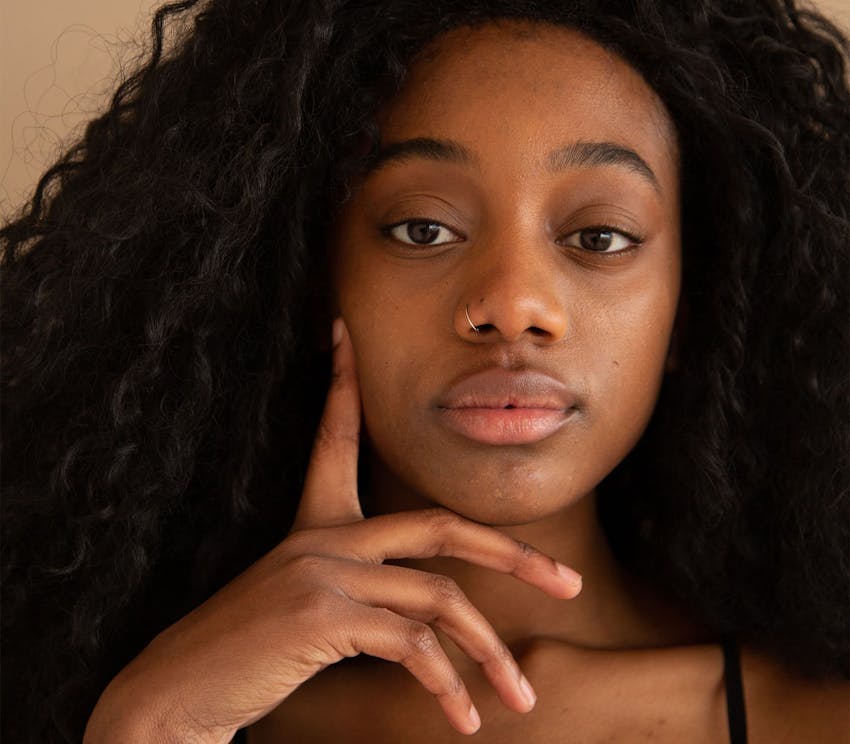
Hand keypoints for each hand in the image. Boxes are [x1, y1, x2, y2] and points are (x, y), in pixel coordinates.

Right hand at [84, 319, 581, 741]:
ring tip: (520, 695)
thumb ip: (368, 593)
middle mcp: (322, 535)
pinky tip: (463, 718)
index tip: (341, 332)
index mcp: (316, 524)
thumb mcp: (309, 604)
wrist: (182, 689)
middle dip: (512, 554)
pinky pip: (411, 645)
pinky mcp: (322, 612)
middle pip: (439, 526)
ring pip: (438, 597)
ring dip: (488, 651)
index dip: (340, 382)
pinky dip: (445, 684)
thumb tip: (435, 615)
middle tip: (567, 583)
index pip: (334, 435)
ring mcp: (323, 569)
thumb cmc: (250, 649)